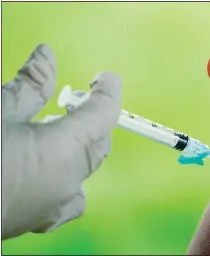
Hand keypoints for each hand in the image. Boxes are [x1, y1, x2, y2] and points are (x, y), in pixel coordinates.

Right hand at [1, 44, 121, 238]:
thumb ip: (30, 84)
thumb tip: (47, 56)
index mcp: (64, 151)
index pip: (103, 114)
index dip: (108, 92)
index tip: (106, 79)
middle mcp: (70, 180)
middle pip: (99, 141)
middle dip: (95, 118)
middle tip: (76, 101)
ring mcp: (57, 204)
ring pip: (87, 167)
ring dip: (83, 145)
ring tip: (59, 130)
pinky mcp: (41, 219)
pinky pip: (71, 196)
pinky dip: (70, 176)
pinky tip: (53, 169)